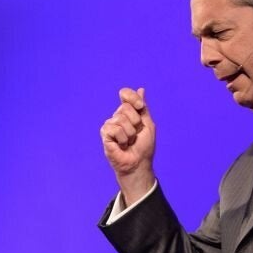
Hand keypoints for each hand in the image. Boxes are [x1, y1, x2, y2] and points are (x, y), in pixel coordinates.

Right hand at [100, 87, 155, 205]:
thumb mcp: (147, 125)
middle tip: (135, 134)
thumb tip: (141, 89)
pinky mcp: (104, 134)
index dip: (133, 98)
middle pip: (126, 107)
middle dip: (136, 122)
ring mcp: (110, 125)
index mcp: (129, 112)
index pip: (125, 95)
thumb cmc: (143, 146)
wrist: (138, 163)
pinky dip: (122, 139)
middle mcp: (118, 116)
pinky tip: (121, 145)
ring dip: (130, 133)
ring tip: (129, 141)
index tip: (140, 107)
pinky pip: (114, 129)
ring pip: (121, 119)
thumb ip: (143, 108)